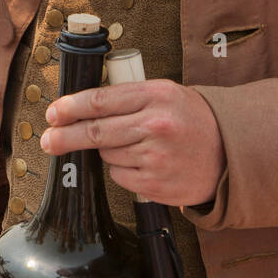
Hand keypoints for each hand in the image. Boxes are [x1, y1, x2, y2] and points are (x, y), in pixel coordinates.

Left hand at [41, 80, 224, 206]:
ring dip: (106, 151)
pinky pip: (119, 176)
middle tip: (48, 140)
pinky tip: (142, 163)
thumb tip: (81, 105)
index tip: (53, 113)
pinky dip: (122, 170)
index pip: (101, 100)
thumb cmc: (191, 120)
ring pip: (106, 155)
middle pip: (96, 132)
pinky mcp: (155, 183)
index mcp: (156, 96)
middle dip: (65, 136)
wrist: (229, 153)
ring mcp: (155, 156)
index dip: (70, 107)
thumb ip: (129, 96)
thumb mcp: (166, 94)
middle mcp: (156, 125)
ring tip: (130, 145)